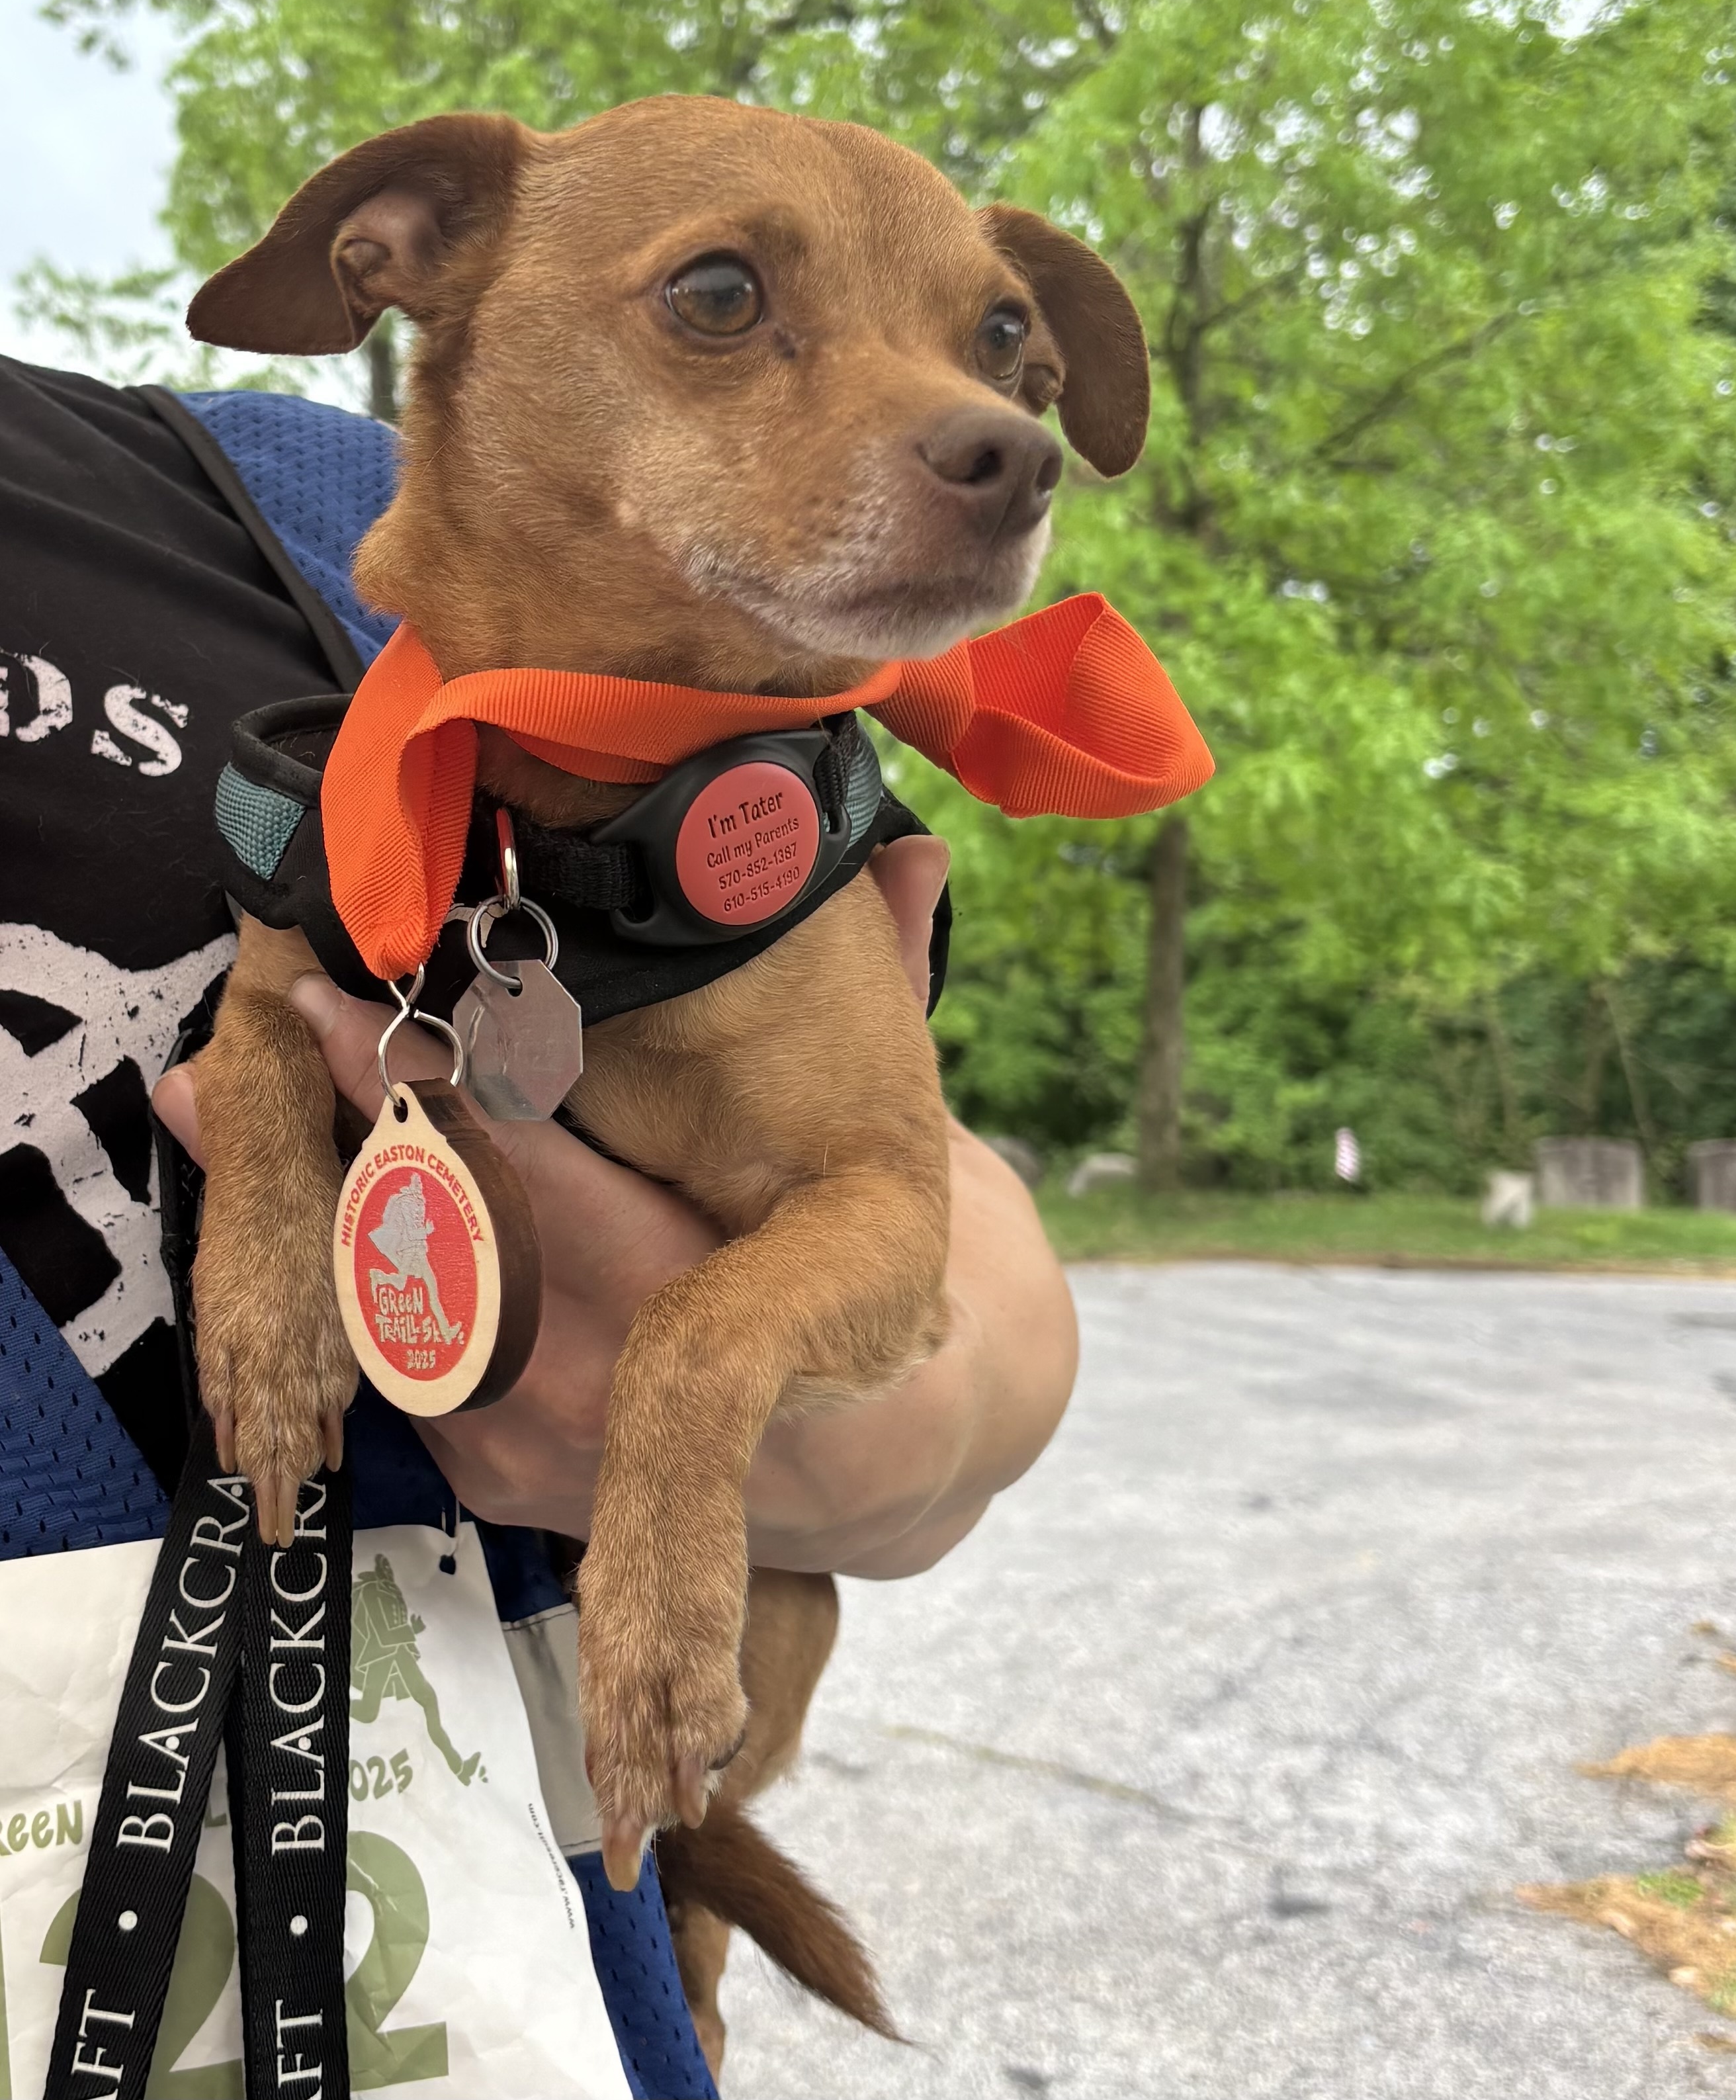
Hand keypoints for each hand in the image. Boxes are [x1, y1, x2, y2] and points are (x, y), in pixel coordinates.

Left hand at [153, 838, 1075, 1571]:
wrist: (867, 1463)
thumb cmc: (862, 1279)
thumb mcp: (881, 1149)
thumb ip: (882, 1001)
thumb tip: (911, 861)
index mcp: (698, 1301)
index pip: (527, 1183)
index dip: (420, 1094)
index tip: (337, 1012)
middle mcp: (601, 1391)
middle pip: (426, 1253)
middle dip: (337, 1139)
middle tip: (247, 1040)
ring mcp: (534, 1452)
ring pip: (388, 1313)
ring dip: (318, 1205)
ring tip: (212, 1102)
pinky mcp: (491, 1485)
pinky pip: (396, 1367)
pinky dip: (351, 1276)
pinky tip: (312, 1196)